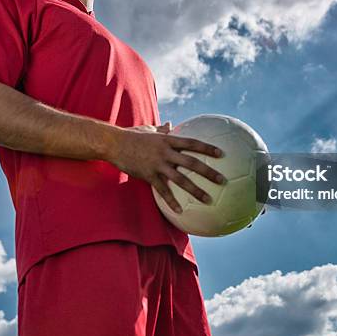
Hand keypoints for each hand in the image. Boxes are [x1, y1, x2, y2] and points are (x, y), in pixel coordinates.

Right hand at [109, 122, 224, 212]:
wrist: (114, 144)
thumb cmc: (132, 135)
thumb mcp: (149, 129)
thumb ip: (162, 129)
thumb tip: (170, 124)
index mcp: (168, 140)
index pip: (193, 143)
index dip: (208, 148)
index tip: (221, 154)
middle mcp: (166, 152)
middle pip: (192, 163)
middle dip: (209, 172)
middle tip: (223, 180)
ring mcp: (158, 165)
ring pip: (181, 179)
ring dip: (196, 190)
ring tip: (209, 199)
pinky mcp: (149, 175)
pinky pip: (163, 191)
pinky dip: (172, 201)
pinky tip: (180, 211)